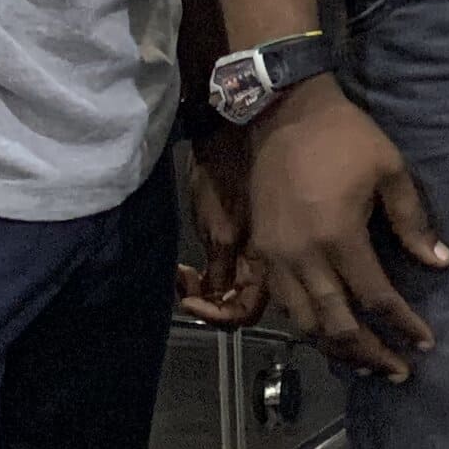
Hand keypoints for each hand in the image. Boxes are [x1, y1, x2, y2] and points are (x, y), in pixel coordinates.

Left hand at [176, 120, 270, 328]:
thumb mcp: (221, 226)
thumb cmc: (226, 175)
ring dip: (200, 293)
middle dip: (209, 307)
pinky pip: (215, 270)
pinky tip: (184, 269)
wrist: (226, 132)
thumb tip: (219, 300)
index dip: (220, 316)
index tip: (190, 301)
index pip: (247, 310)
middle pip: (236, 306)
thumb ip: (222, 267)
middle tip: (185, 294)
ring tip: (182, 279)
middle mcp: (257, 261)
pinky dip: (198, 276)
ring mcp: (242, 248)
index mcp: (266, 259)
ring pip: (223, 290)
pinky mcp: (225, 234)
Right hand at [248, 75, 446, 380]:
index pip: (376, 298)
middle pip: (337, 325)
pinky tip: (327, 334)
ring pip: (305, 324)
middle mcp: (304, 257)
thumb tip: (440, 263)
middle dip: (371, 354)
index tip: (426, 342)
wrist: (283, 114)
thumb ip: (413, 222)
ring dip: (337, 350)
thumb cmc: (345, 138)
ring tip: (365, 364)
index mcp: (340, 237)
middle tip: (399, 372)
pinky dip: (307, 328)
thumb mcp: (390, 170)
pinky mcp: (261, 253)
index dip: (403, 325)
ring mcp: (277, 259)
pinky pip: (283, 306)